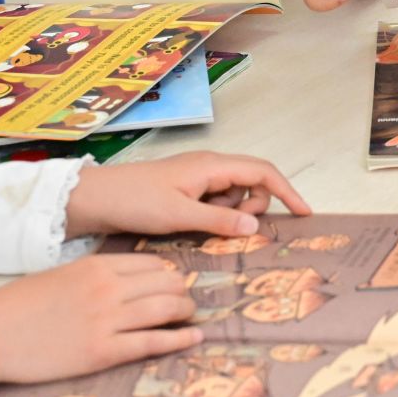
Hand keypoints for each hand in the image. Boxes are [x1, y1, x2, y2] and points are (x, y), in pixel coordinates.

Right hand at [0, 254, 201, 383]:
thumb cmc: (21, 305)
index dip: (169, 275)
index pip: (152, 264)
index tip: (176, 283)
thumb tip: (129, 282)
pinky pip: (152, 342)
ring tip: (191, 317)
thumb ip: (97, 275)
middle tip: (187, 301)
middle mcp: (109, 288)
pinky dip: (179, 339)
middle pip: (165, 284)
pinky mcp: (102, 351)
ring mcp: (107, 320)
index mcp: (98, 265)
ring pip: (165, 309)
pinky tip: (194, 337)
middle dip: (182, 292)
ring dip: (185, 312)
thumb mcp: (64, 275)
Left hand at [64, 151, 310, 239]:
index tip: (304, 213)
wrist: (94, 198)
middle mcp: (210, 167)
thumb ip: (220, 222)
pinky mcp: (186, 190)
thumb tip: (256, 227)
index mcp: (212, 166)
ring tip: (201, 229)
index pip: (263, 173)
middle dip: (251, 208)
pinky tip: (195, 228)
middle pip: (251, 184)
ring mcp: (197, 178)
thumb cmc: (135, 201)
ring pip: (233, 196)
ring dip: (229, 215)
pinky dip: (214, 217)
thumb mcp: (179, 216)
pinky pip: (214, 203)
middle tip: (230, 230)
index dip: (287, 192)